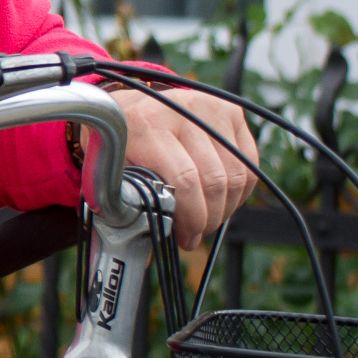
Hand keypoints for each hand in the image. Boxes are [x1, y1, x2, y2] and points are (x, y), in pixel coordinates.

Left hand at [115, 88, 258, 250]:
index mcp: (145, 126)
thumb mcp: (109, 173)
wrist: (123, 108)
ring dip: (225, 207)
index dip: (191, 218)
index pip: (185, 181)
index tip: (185, 239)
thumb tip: (149, 251)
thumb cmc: (116, 148)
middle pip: (215, 181)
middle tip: (195, 233)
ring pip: (237, 175)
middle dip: (209, 219)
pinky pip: (248, 163)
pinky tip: (219, 198)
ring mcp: (208, 106)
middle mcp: (180, 110)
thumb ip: (127, 207)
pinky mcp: (229, 110)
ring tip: (206, 218)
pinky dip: (238, 190)